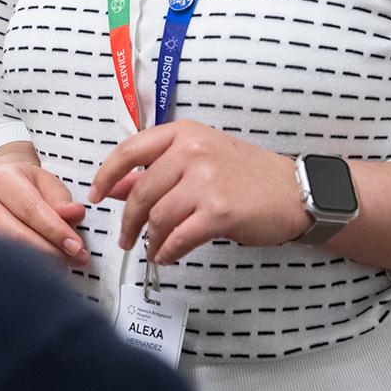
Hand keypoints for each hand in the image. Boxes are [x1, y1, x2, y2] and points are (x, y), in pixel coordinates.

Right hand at [0, 159, 89, 263]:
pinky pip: (6, 261)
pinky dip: (30, 267)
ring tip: (66, 262)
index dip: (55, 231)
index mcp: (1, 180)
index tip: (76, 246)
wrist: (0, 187)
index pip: (30, 210)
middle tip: (76, 258)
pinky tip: (47, 265)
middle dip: (51, 251)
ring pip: (11, 253)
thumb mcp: (47, 184)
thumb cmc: (25, 185)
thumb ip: (62, 200)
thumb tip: (74, 214)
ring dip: (43, 262)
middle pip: (17, 235)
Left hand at [89, 120, 310, 263]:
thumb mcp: (198, 161)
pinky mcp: (220, 210)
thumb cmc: (245, 176)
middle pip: (141, 192)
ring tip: (150, 248)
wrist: (297, 192)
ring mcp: (207, 180)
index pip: (128, 151)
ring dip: (149, 239)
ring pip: (158, 217)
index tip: (94, 195)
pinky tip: (167, 255)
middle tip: (124, 238)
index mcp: (183, 134)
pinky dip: (168, 250)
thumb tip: (111, 187)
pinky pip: (180, 237)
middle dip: (127, 220)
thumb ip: (154, 172)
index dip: (106, 175)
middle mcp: (192, 152)